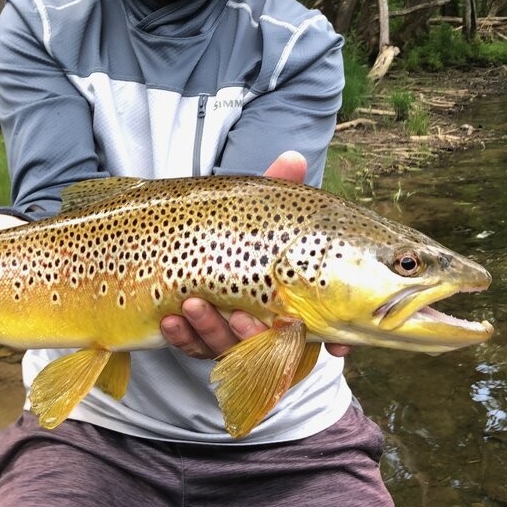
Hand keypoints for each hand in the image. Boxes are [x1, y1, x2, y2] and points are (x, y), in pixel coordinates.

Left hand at [160, 151, 350, 358]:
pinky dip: (181, 335)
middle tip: (240, 315)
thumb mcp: (256, 210)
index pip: (317, 329)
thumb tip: (292, 157)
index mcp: (289, 300)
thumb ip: (275, 189)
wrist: (184, 243)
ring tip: (192, 304)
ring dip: (209, 329)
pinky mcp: (198, 338)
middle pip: (265, 343)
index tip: (335, 348)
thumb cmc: (240, 230)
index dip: (332, 342)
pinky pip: (190, 345)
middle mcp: (263, 323)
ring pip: (224, 346)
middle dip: (252, 334)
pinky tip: (171, 320)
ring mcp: (229, 333)